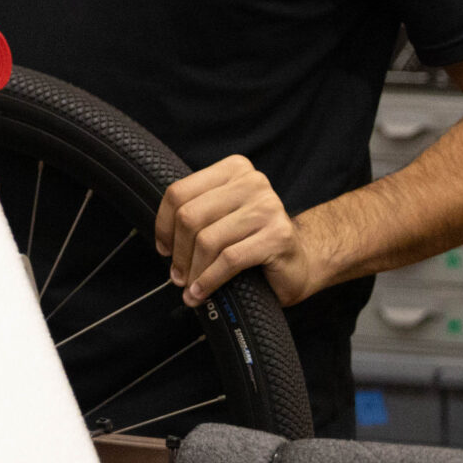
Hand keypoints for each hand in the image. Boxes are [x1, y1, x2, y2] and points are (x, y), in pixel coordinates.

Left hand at [154, 155, 322, 306]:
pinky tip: (202, 292)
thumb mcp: (222, 217)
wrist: (301, 261)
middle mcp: (252, 182)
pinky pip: (229, 260)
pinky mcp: (278, 236)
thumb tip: (162, 240)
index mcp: (233, 170)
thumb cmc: (254, 240)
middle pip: (190, 216)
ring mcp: (268, 208)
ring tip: (188, 287)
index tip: (163, 248)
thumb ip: (196, 214)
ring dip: (193, 270)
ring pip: (208, 240)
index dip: (163, 225)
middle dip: (178, 252)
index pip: (179, 192)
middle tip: (177, 275)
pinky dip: (209, 280)